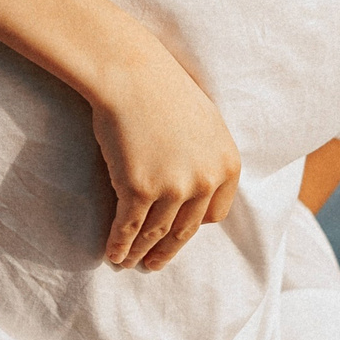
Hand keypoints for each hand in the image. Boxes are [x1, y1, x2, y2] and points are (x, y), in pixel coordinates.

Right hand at [88, 50, 240, 272]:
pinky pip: (130, 227)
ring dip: (140, 253)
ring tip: (128, 263)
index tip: (178, 235)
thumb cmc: (163, 90)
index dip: (194, 227)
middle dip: (167, 251)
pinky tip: (113, 253)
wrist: (132, 74)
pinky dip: (120, 244)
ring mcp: (174, 187)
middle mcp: (206, 181)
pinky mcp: (141, 189)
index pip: (215, 214)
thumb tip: (195, 184)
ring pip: (156, 233)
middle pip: (186, 230)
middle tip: (154, 264)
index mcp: (227, 165)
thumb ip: (206, 157)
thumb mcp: (204, 123)